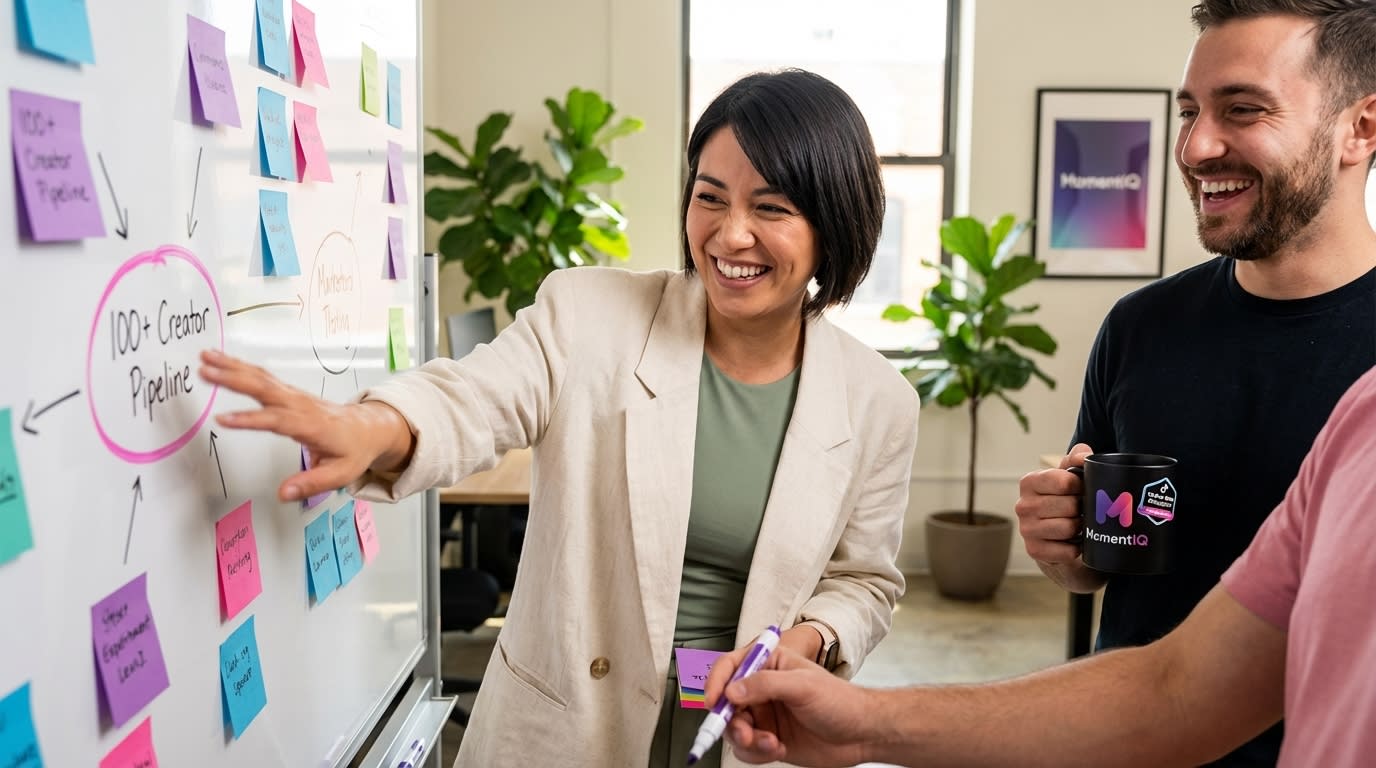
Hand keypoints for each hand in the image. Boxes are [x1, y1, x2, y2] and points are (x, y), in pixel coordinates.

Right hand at [198, 349, 414, 500]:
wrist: (369, 427)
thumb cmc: (354, 450)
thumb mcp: (341, 473)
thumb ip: (311, 483)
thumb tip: (283, 494)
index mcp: (311, 425)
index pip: (277, 421)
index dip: (250, 420)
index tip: (223, 419)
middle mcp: (300, 405)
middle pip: (264, 389)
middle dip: (233, 379)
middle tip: (206, 372)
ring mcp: (294, 396)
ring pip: (261, 378)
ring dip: (232, 366)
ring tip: (205, 358)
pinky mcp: (289, 392)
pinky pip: (263, 377)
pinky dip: (241, 367)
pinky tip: (221, 360)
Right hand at [704, 646, 872, 766]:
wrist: (861, 734)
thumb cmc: (841, 701)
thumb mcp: (803, 686)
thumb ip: (765, 685)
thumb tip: (732, 691)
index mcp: (769, 664)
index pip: (731, 667)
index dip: (716, 683)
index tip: (713, 702)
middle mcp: (762, 690)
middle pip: (727, 703)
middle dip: (731, 721)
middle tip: (744, 732)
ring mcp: (765, 715)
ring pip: (734, 729)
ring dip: (746, 740)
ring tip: (768, 743)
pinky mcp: (769, 739)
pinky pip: (747, 749)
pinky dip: (756, 753)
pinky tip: (776, 749)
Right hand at [1013, 443, 1091, 564]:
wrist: (1058, 537)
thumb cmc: (1065, 502)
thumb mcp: (1070, 476)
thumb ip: (1077, 458)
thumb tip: (1083, 456)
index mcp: (1030, 482)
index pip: (1064, 482)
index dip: (1081, 486)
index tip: (1082, 489)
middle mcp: (1023, 505)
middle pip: (1069, 506)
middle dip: (1083, 509)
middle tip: (1082, 510)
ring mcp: (1026, 529)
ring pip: (1069, 528)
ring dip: (1080, 529)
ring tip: (1078, 525)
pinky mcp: (1034, 550)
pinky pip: (1067, 550)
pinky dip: (1076, 548)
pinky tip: (1073, 542)